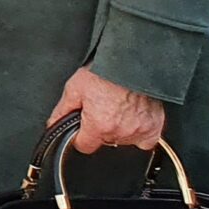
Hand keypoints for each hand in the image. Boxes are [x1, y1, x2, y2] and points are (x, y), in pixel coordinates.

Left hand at [51, 67, 166, 153]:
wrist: (132, 63)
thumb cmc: (105, 72)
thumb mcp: (74, 88)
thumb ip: (62, 111)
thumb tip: (53, 124)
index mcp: (98, 126)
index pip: (84, 146)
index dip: (81, 136)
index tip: (83, 127)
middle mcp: (120, 132)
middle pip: (105, 141)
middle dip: (100, 129)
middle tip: (102, 109)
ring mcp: (139, 131)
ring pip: (124, 139)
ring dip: (120, 129)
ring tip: (118, 108)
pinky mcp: (154, 127)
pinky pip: (146, 140)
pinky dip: (140, 132)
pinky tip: (134, 119)